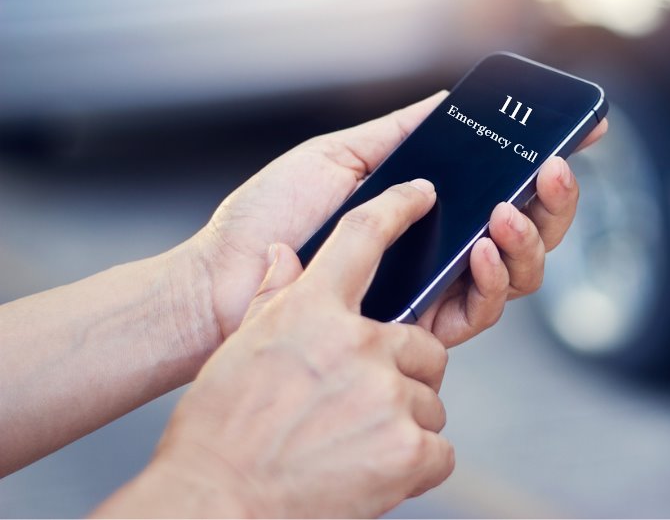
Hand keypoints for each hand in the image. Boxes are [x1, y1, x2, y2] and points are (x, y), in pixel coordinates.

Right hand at [96, 180, 452, 517]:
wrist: (215, 504)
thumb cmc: (218, 432)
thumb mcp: (240, 349)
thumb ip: (275, 298)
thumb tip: (284, 255)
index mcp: (312, 311)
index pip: (363, 237)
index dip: (396, 208)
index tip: (420, 194)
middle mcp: (358, 344)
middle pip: (421, 344)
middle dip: (404, 375)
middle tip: (363, 408)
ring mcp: (388, 395)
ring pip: (431, 399)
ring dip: (405, 423)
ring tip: (356, 447)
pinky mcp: (410, 448)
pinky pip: (440, 448)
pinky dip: (417, 465)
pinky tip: (374, 474)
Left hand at [191, 91, 606, 347]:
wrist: (224, 278)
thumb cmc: (275, 216)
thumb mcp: (343, 155)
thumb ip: (403, 132)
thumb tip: (452, 100)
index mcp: (429, 209)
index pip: (504, 186)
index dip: (545, 165)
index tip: (583, 131)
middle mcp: (442, 251)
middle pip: (527, 233)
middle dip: (556, 202)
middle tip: (557, 167)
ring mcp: (435, 291)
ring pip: (518, 275)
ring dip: (530, 239)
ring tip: (510, 208)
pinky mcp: (421, 329)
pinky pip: (481, 310)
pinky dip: (493, 278)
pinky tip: (482, 246)